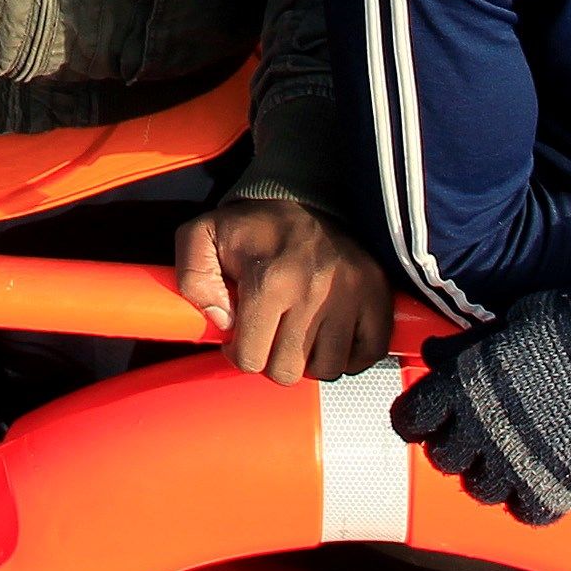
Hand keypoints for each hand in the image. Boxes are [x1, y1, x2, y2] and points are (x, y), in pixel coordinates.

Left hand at [175, 196, 392, 381]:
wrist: (310, 199)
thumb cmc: (255, 227)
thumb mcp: (204, 235)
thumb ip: (191, 277)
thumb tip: (222, 322)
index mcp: (269, 280)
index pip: (251, 359)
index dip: (239, 352)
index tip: (242, 334)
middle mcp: (313, 292)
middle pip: (288, 372)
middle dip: (273, 359)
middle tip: (272, 334)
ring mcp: (351, 297)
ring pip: (327, 370)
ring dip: (311, 359)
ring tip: (301, 332)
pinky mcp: (378, 298)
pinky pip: (367, 356)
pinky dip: (349, 355)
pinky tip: (331, 335)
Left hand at [389, 279, 570, 524]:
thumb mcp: (514, 322)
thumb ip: (470, 346)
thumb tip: (434, 354)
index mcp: (465, 385)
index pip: (412, 418)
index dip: (416, 418)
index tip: (426, 417)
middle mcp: (484, 429)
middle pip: (445, 458)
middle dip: (453, 447)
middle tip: (473, 436)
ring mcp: (522, 464)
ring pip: (482, 490)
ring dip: (489, 477)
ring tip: (508, 459)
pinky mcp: (561, 488)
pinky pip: (529, 512)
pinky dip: (530, 501)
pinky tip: (539, 481)